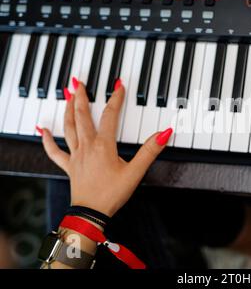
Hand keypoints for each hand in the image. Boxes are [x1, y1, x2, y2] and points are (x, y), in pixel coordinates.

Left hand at [38, 78, 172, 216]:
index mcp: (103, 145)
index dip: (115, 98)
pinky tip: (42, 130)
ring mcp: (76, 155)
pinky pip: (54, 151)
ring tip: (68, 96)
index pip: (110, 115)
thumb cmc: (111, 194)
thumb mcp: (135, 172)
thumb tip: (163, 134)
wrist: (91, 213)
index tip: (118, 85)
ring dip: (68, 110)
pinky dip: (47, 139)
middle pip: (83, 116)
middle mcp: (87, 146)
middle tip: (80, 83)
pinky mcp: (69, 166)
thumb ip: (150, 151)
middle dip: (82, 97)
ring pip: (69, 127)